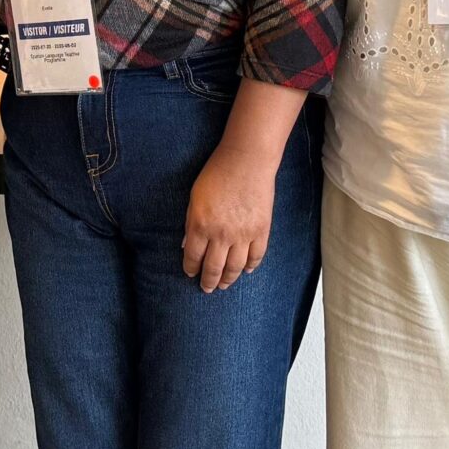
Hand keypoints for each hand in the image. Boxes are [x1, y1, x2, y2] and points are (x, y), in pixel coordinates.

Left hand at [183, 142, 278, 292]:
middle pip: (213, 268)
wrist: (247, 160)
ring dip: (228, 279)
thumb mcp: (195, 197)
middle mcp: (221, 234)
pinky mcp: (261, 231)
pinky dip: (251, 267)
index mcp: (200, 225)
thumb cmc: (217, 173)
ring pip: (234, 268)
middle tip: (206, 288)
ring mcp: (243, 234)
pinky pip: (256, 256)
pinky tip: (246, 271)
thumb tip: (187, 245)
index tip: (190, 274)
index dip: (191, 269)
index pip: (192, 257)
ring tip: (224, 285)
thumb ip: (190, 222)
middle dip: (208, 281)